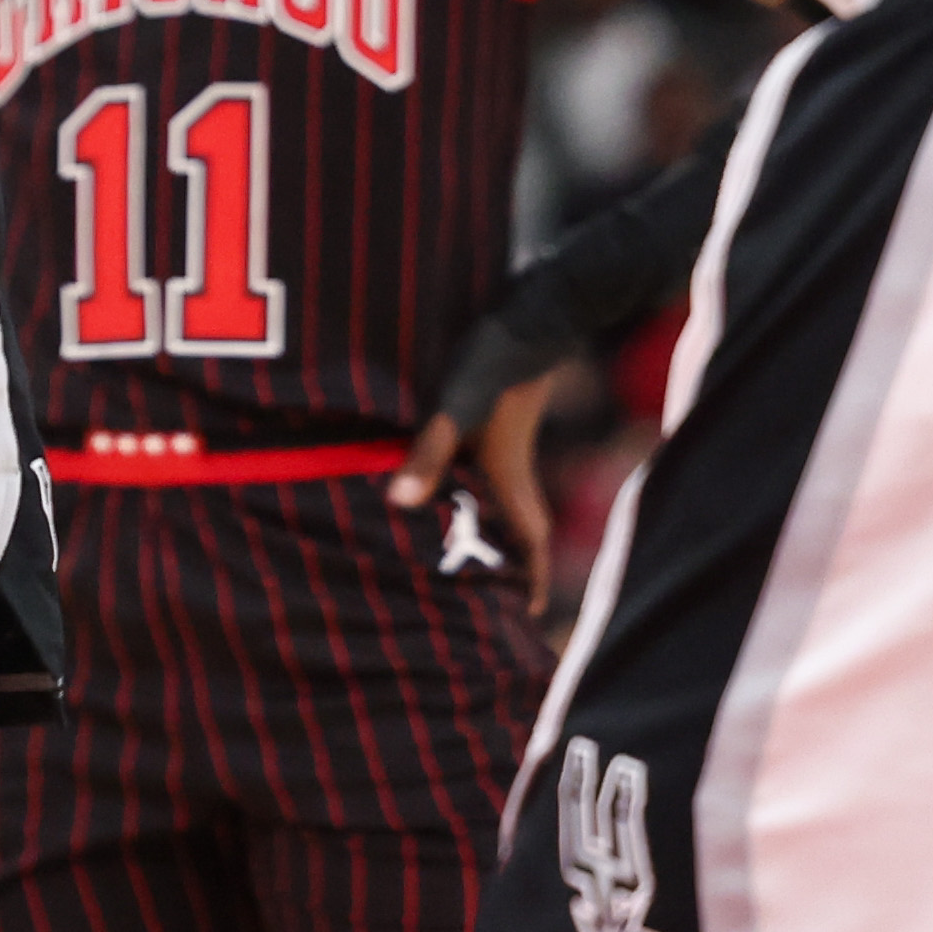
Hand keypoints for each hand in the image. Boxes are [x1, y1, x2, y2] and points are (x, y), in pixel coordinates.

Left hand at [391, 377, 559, 606]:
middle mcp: (513, 471)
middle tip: (492, 599)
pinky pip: (492, 477)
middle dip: (510, 565)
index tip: (528, 618)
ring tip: (467, 555)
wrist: (532, 314)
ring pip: (506, 503)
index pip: (530, 541)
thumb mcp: (455, 407)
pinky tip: (450, 490)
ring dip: (494, 530)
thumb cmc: (494, 362)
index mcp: (508, 478)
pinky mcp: (497, 427)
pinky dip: (478, 496)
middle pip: (520, 530)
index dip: (530, 579)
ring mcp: (508, 448)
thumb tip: (400, 502)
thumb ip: (430, 452)